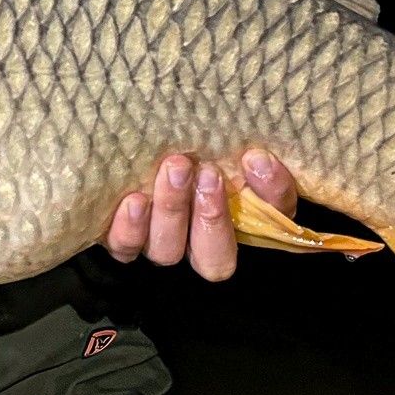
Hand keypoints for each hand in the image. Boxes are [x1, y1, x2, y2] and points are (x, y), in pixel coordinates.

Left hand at [100, 149, 297, 281]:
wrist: (132, 134)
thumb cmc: (194, 141)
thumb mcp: (227, 145)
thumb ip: (250, 156)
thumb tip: (257, 159)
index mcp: (237, 225)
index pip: (271, 224)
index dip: (267, 198)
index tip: (255, 160)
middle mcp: (197, 244)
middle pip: (213, 259)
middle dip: (213, 218)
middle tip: (208, 173)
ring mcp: (159, 244)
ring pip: (167, 251)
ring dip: (173, 212)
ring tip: (175, 171)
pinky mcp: (123, 238)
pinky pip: (125, 247)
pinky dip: (131, 228)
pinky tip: (135, 200)